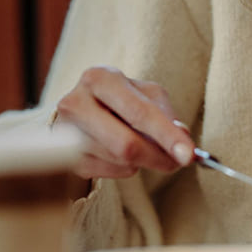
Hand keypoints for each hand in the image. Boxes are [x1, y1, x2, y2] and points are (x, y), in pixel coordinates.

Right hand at [53, 66, 194, 179]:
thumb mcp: (145, 96)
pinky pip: (106, 172)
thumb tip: (182, 138)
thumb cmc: (120, 101)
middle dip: (158, 157)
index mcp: (101, 78)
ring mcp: (66, 132)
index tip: (189, 155)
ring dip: (142, 161)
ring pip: (118, 160)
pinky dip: (124, 168)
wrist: (80, 110)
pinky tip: (122, 154)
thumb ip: (165, 115)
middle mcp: (77, 102)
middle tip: (177, 163)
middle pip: (126, 144)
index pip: (139, 112)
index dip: (167, 135)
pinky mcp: (62, 157)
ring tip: (146, 149)